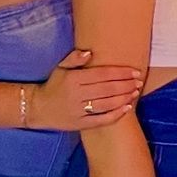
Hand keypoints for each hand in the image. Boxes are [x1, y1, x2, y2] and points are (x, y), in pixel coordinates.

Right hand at [26, 48, 142, 129]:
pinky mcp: (80, 124)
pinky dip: (115, 114)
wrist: (38, 108)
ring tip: (135, 92)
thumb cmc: (54, 85)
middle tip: (139, 81)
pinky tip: (127, 108)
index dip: (120, 73)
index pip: (102, 74)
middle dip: (126, 85)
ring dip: (124, 98)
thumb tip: (90, 53)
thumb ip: (74, 58)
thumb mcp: (60, 68)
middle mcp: (76, 95)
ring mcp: (78, 111)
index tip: (134, 71)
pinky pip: (101, 120)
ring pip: (106, 104)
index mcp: (73, 79)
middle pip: (107, 89)